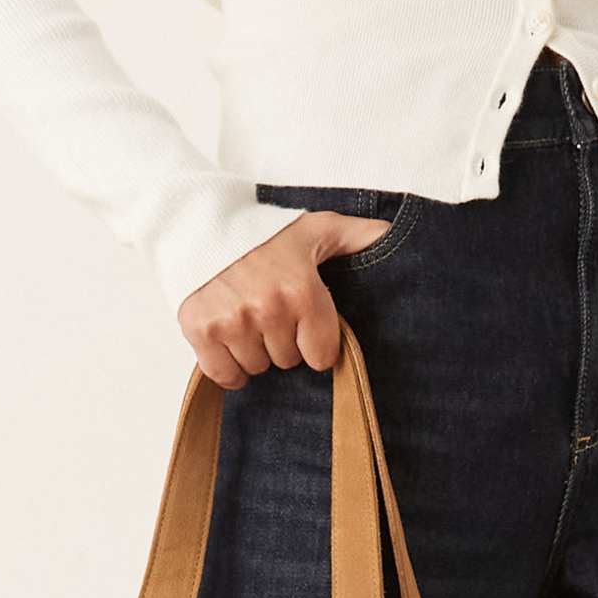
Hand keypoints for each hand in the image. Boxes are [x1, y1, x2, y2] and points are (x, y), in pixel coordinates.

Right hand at [178, 212, 393, 386]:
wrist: (200, 223)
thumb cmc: (265, 231)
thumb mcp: (318, 229)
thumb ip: (361, 237)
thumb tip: (396, 239)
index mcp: (302, 290)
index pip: (321, 355)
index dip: (315, 343)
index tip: (304, 323)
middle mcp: (268, 309)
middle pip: (288, 361)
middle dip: (283, 341)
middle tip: (270, 311)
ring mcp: (232, 321)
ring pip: (257, 368)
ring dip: (254, 350)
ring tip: (247, 317)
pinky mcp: (201, 330)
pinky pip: (225, 375)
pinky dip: (227, 365)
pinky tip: (228, 339)